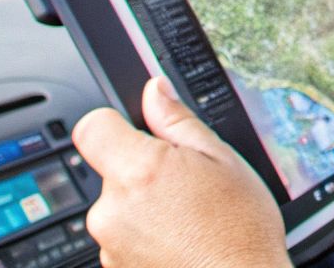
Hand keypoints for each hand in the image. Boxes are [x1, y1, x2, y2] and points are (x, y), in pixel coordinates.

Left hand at [72, 77, 287, 267]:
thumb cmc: (240, 231)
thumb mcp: (222, 159)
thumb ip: (178, 121)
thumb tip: (155, 90)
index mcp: (138, 171)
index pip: (93, 127)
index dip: (115, 123)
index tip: (138, 132)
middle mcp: (112, 209)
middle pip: (111, 169)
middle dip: (142, 171)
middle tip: (185, 185)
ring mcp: (110, 243)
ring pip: (119, 205)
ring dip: (144, 206)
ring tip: (187, 218)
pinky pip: (123, 237)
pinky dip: (145, 235)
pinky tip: (180, 239)